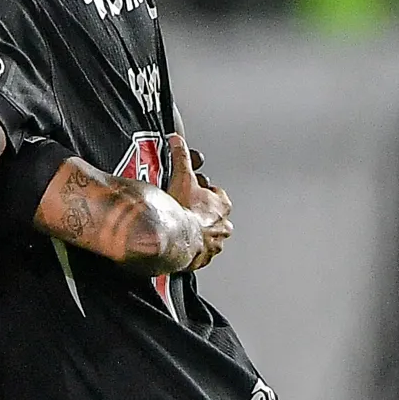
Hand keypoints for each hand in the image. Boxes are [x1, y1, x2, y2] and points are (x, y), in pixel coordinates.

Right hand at [171, 146, 232, 268]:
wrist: (176, 238)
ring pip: (208, 236)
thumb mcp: (182, 176)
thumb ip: (181, 156)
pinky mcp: (203, 258)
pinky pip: (199, 253)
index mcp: (221, 205)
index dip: (203, 192)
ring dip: (197, 234)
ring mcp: (214, 243)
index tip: (192, 192)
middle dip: (201, 215)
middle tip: (183, 211)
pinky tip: (179, 246)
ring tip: (180, 230)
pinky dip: (191, 250)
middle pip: (214, 217)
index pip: (216, 194)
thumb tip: (177, 140)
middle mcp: (222, 225)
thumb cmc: (184, 211)